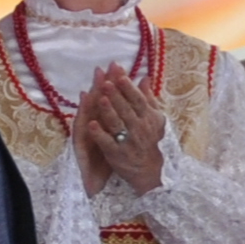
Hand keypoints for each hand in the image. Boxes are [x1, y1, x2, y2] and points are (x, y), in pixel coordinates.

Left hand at [73, 65, 163, 190]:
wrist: (148, 168)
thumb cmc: (149, 137)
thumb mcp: (153, 117)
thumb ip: (148, 97)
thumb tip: (145, 77)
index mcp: (148, 117)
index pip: (138, 100)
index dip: (129, 87)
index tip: (120, 74)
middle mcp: (139, 128)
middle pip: (126, 109)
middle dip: (116, 96)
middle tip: (106, 82)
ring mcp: (127, 141)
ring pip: (117, 124)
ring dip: (108, 111)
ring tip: (100, 99)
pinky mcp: (116, 154)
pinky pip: (107, 142)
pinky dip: (99, 134)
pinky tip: (91, 124)